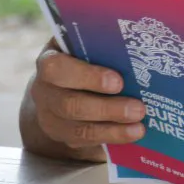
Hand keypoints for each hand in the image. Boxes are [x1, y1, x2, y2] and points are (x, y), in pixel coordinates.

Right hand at [29, 45, 145, 160]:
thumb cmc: (81, 57)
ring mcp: (51, 116)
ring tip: (139, 127)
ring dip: (112, 129)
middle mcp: (44, 90)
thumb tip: (137, 42)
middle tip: (138, 109)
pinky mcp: (63, 135)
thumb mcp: (85, 44)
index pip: (58, 68)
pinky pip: (85, 140)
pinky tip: (132, 134)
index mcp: (49, 60)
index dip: (88, 76)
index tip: (118, 82)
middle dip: (107, 109)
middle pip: (70, 104)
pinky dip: (111, 137)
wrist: (60, 84)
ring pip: (78, 128)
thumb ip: (102, 43)